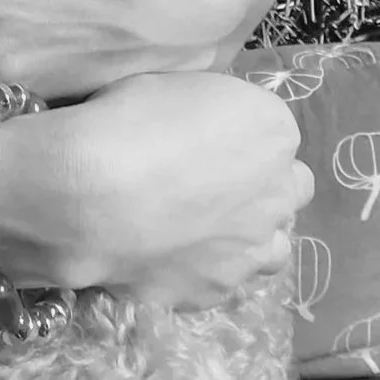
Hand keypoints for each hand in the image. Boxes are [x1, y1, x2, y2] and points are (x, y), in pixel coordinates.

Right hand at [32, 72, 312, 311]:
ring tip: (198, 234)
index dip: (246, 142)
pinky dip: (199, 273)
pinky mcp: (212, 292)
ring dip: (246, 241)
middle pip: (288, 196)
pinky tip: (163, 260)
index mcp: (271, 132)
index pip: (277, 137)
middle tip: (213, 189)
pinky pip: (217, 284)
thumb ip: (206, 117)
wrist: (91, 193)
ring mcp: (249, 252)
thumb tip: (201, 134)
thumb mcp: (173, 86)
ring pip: (270, 252)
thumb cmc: (129, 119)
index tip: (211, 144)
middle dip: (261, 193)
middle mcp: (276, 195)